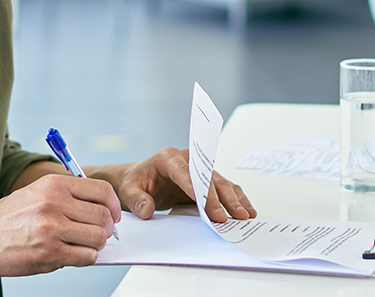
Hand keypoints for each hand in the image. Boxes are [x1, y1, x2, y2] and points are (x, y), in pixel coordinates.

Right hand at [0, 174, 119, 276]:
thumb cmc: (5, 219)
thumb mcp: (34, 193)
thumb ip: (66, 197)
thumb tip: (99, 210)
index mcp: (53, 185)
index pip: (101, 190)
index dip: (113, 205)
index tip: (112, 215)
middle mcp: (54, 203)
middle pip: (103, 216)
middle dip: (106, 229)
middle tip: (97, 235)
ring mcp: (52, 228)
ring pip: (98, 238)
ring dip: (95, 245)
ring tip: (81, 245)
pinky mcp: (49, 253)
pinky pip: (86, 257)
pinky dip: (85, 258)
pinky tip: (72, 255)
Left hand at [96, 147, 256, 222]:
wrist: (137, 181)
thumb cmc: (134, 183)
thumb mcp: (128, 191)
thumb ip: (136, 200)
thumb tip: (146, 209)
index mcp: (168, 158)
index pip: (183, 170)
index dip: (193, 185)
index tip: (200, 200)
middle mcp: (187, 160)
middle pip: (207, 178)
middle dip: (218, 198)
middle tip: (225, 216)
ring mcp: (198, 171)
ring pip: (220, 183)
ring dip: (233, 199)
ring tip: (243, 215)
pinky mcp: (205, 182)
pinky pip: (223, 189)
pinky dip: (235, 199)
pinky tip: (246, 210)